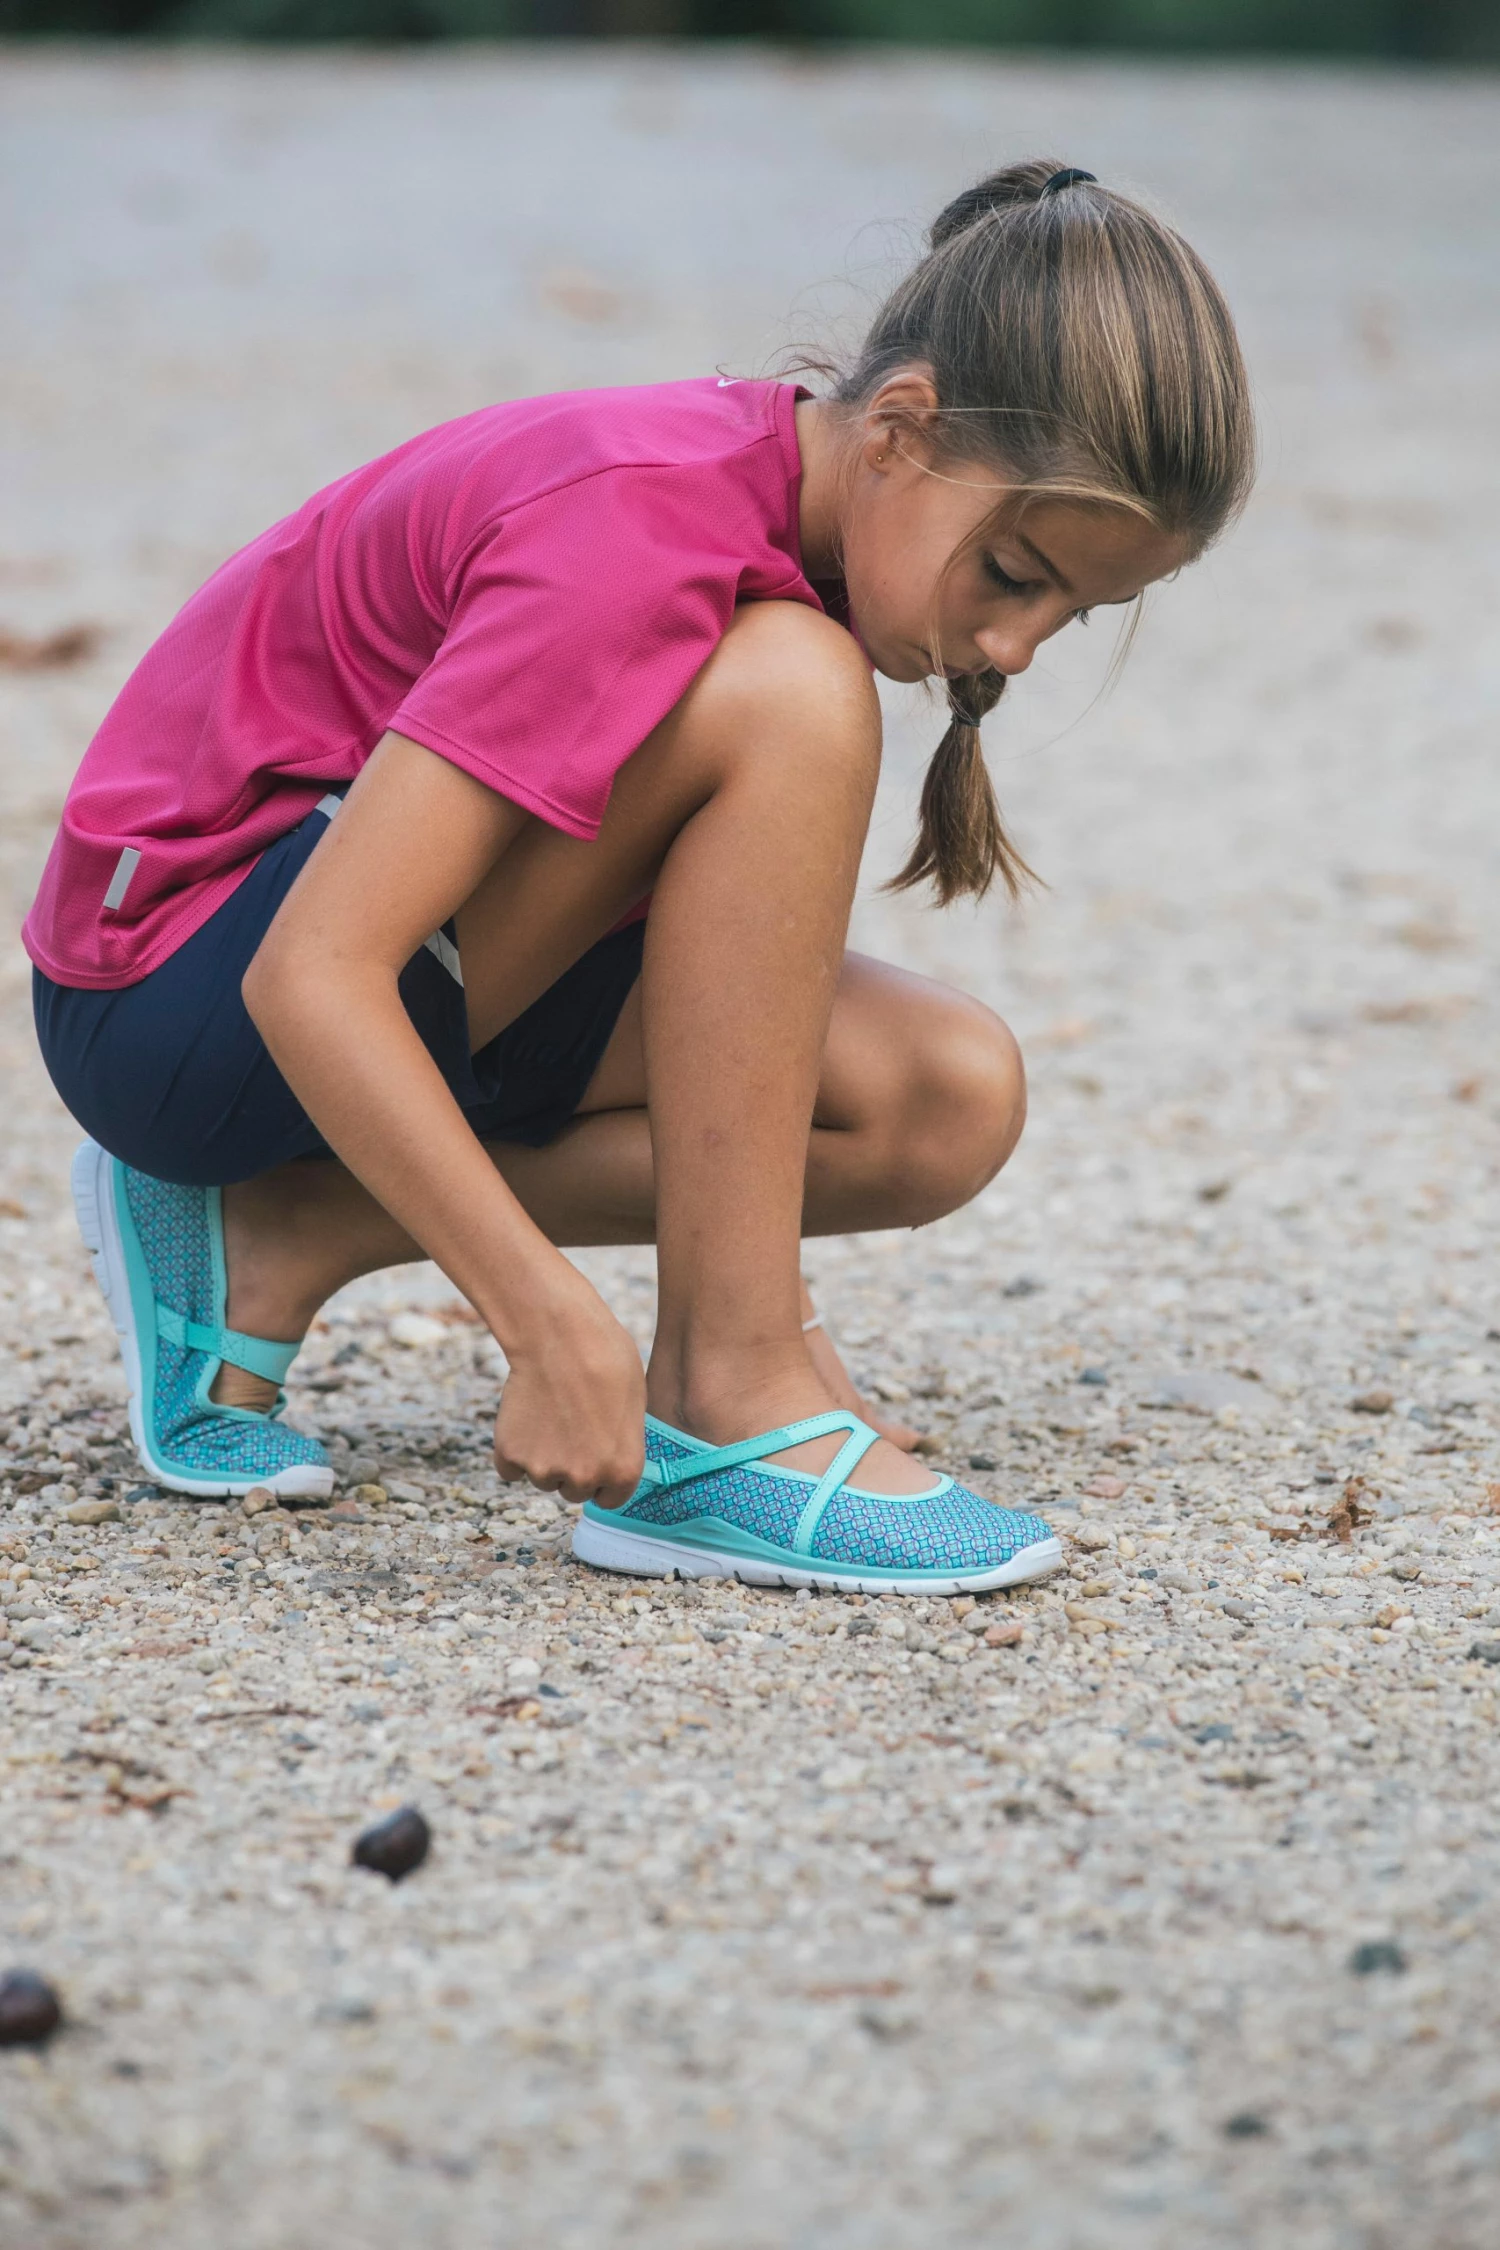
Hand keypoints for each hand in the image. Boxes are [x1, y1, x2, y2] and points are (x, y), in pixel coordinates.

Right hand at [493, 1279, 645, 1508]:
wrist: (561, 1337)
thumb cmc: (606, 1360)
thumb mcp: (634, 1407)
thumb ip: (620, 1444)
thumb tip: (609, 1455)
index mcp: (623, 1471)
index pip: (610, 1499)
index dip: (602, 1479)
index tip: (594, 1458)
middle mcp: (584, 1479)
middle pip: (573, 1491)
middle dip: (572, 1467)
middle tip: (569, 1427)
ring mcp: (544, 1470)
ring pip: (541, 1478)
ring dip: (543, 1456)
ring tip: (549, 1414)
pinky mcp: (511, 1455)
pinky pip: (509, 1468)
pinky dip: (514, 1449)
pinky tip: (525, 1418)